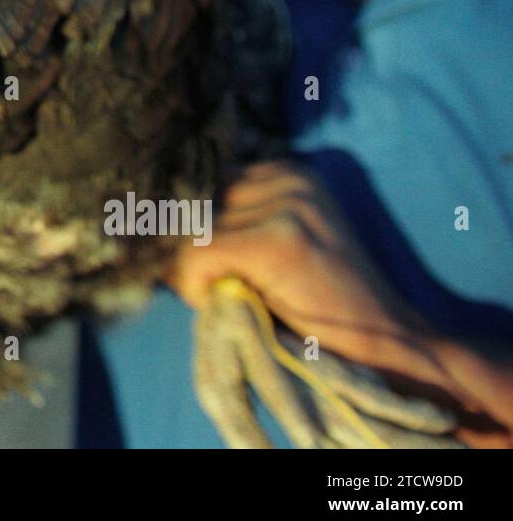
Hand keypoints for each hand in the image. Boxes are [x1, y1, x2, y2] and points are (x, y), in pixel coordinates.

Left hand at [169, 160, 512, 445]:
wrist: (385, 349)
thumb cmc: (310, 306)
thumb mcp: (260, 250)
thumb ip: (215, 226)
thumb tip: (135, 224)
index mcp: (279, 171)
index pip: (192, 182)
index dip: (183, 227)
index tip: (196, 261)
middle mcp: (285, 174)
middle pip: (186, 204)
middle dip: (185, 251)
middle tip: (220, 287)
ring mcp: (288, 203)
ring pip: (188, 233)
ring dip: (194, 274)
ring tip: (239, 296)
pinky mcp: (283, 238)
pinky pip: (197, 256)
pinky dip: (197, 287)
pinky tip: (235, 304)